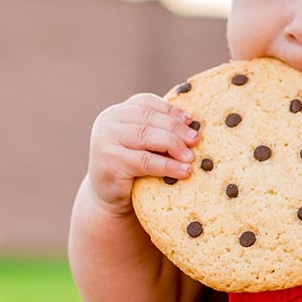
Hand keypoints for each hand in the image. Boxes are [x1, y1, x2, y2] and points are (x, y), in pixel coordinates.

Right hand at [85, 93, 200, 215]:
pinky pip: (145, 161)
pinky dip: (167, 165)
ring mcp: (105, 140)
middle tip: (196, 139)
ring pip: (146, 136)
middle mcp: (108, 122)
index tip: (191, 121)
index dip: (170, 110)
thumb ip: (159, 131)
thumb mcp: (143, 145)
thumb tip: (194, 127)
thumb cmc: (132, 169)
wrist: (109, 199)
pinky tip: (183, 170)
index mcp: (117, 112)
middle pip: (148, 118)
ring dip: (173, 145)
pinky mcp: (110, 162)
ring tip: (191, 157)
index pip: (146, 103)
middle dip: (176, 128)